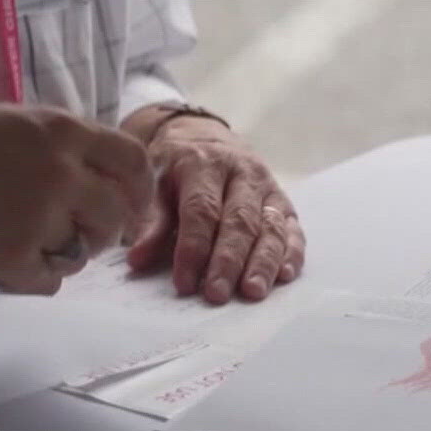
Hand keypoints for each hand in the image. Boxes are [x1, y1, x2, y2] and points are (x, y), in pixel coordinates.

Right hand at [0, 105, 151, 294]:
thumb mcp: (15, 125)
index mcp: (62, 131)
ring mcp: (38, 216)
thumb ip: (62, 149)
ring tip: (24, 242)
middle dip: (102, 232)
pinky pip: (49, 281)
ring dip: (62, 256)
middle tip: (80, 238)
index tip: (131, 207)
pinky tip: (3, 262)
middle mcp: (60, 172)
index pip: (132, 160)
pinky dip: (30, 278)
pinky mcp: (13, 255)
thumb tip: (106, 185)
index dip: (139, 189)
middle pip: (114, 214)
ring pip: (82, 253)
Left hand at [125, 117, 305, 303]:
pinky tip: (284, 276)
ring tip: (252, 292)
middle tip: (217, 294)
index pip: (201, 210)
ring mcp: (268, 187)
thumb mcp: (156, 184)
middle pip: (239, 221)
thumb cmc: (175, 167)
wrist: (203, 136)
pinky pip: (292, 229)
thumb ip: (152, 223)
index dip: (193, 249)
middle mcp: (242, 173)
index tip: (184, 283)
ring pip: (271, 226)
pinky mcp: (284, 203)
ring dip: (263, 262)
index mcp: (204, 164)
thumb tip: (137, 262)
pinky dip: (291, 253)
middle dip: (228, 261)